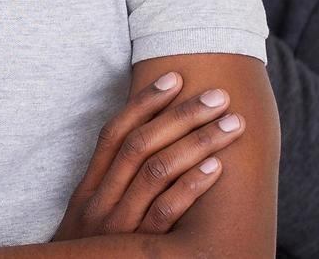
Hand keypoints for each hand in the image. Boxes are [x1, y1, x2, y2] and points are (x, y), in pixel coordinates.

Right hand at [53, 72, 245, 238]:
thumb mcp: (91, 217)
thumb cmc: (90, 254)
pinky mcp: (138, 249)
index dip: (144, 103)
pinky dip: (191, 186)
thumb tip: (150, 144)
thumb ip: (112, 185)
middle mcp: (100, 201)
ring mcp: (118, 226)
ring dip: (197, 142)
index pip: (114, 133)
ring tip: (230, 123)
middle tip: (217, 96)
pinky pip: (166, 213)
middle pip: (140, 145)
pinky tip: (216, 166)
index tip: (175, 77)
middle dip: (180, 115)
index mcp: (88, 188)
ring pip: (156, 171)